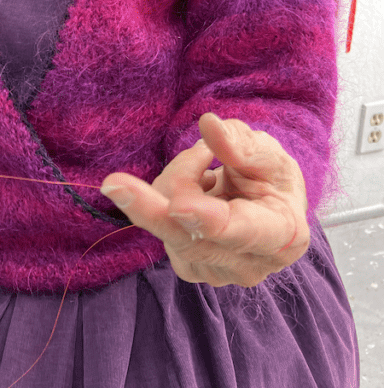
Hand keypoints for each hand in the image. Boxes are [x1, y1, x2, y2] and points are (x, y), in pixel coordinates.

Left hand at [100, 113, 309, 286]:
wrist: (269, 207)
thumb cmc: (273, 178)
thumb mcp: (269, 154)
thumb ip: (241, 143)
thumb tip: (209, 124)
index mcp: (282, 236)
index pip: (242, 229)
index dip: (208, 218)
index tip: (177, 205)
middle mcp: (249, 265)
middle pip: (188, 238)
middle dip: (151, 205)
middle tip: (113, 182)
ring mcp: (216, 271)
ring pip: (169, 222)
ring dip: (177, 179)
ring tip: (205, 163)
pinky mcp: (189, 267)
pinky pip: (162, 224)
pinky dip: (169, 195)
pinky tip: (196, 188)